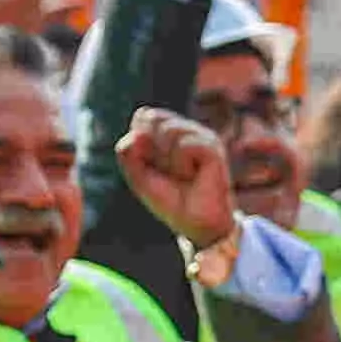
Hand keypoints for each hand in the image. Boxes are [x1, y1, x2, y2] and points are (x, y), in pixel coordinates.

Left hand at [118, 110, 234, 249]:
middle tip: (167, 171)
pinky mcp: (212, 146)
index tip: (152, 165)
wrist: (195, 225)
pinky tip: (194, 176)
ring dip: (167, 159)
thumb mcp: (137, 176)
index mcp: (168, 130)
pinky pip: (184, 145)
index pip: (143, 116)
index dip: (140, 142)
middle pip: (152, 117)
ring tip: (182, 175)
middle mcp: (185, 128)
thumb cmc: (169, 199)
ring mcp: (201, 135)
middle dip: (151, 149)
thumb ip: (127, 152)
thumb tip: (139, 133)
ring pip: (168, 129)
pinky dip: (182, 165)